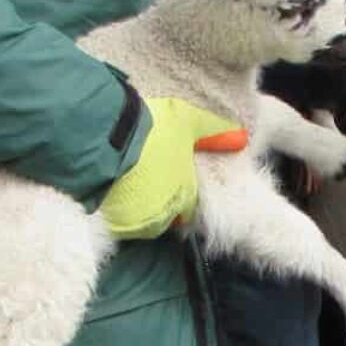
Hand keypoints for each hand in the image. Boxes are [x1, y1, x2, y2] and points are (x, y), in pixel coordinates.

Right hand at [99, 97, 246, 239]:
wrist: (104, 135)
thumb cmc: (151, 128)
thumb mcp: (189, 121)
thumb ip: (215, 133)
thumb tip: (242, 139)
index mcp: (185, 193)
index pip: (189, 207)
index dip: (180, 193)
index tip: (169, 179)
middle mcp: (163, 213)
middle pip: (166, 217)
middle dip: (160, 204)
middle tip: (147, 182)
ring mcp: (135, 221)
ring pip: (142, 223)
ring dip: (139, 210)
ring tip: (129, 186)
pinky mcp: (110, 222)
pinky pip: (119, 223)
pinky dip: (118, 211)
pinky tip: (112, 191)